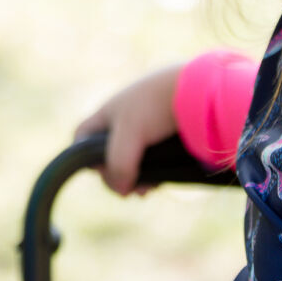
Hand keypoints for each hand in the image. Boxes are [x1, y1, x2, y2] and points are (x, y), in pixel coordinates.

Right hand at [76, 64, 185, 194]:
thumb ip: (118, 165)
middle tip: (130, 189)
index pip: (82, 136)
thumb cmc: (156, 106)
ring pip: (133, 159)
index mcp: (108, 112)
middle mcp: (124, 118)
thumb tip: (122, 190)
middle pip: (109, 153)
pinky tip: (160, 182)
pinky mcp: (167, 135)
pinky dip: (154, 172)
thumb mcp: (129, 136)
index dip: (84, 156)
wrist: (199, 90)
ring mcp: (147, 126)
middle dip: (117, 175)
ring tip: (148, 189)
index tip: (100, 171)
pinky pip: (154, 158)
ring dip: (137, 178)